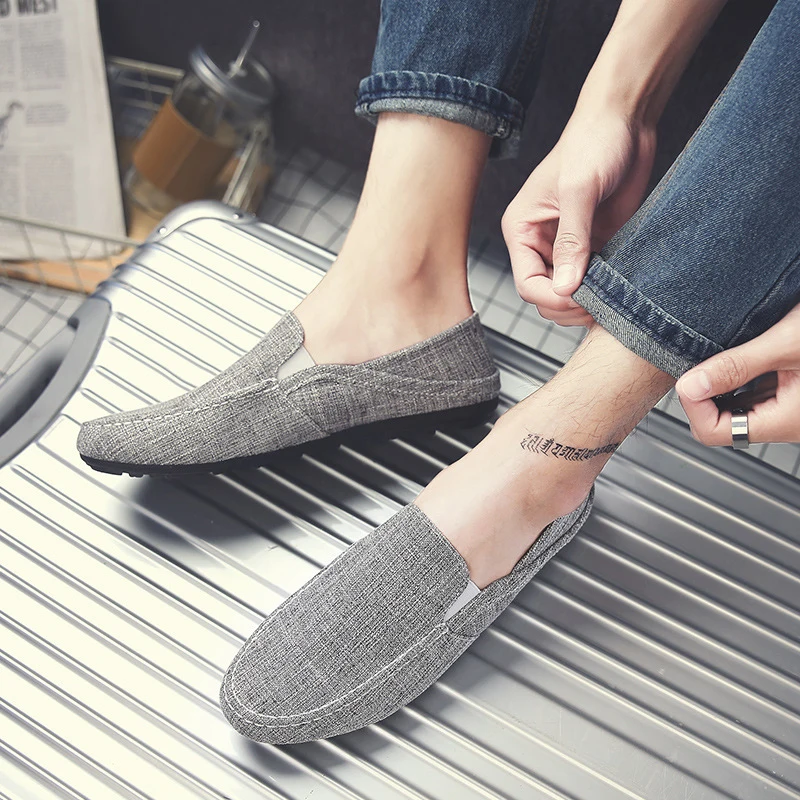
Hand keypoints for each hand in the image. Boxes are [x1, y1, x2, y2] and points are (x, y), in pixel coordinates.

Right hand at [502, 105, 655, 325]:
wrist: (625, 122)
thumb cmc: (593, 144)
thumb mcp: (578, 191)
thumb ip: (571, 242)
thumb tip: (564, 288)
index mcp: (522, 230)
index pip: (527, 284)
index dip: (551, 298)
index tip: (579, 298)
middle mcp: (540, 243)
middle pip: (545, 295)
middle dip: (568, 306)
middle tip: (598, 302)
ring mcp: (568, 247)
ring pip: (569, 294)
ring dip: (587, 301)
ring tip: (610, 294)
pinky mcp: (594, 246)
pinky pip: (593, 281)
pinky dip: (604, 290)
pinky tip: (618, 285)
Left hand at [676, 304, 799, 444]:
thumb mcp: (787, 343)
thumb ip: (738, 366)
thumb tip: (692, 385)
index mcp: (785, 421)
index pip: (713, 432)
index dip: (693, 404)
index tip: (690, 376)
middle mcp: (786, 421)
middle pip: (719, 420)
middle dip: (703, 392)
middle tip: (702, 361)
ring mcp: (789, 408)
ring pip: (735, 405)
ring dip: (721, 382)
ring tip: (722, 353)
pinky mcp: (792, 391)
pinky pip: (753, 390)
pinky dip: (740, 374)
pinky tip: (743, 350)